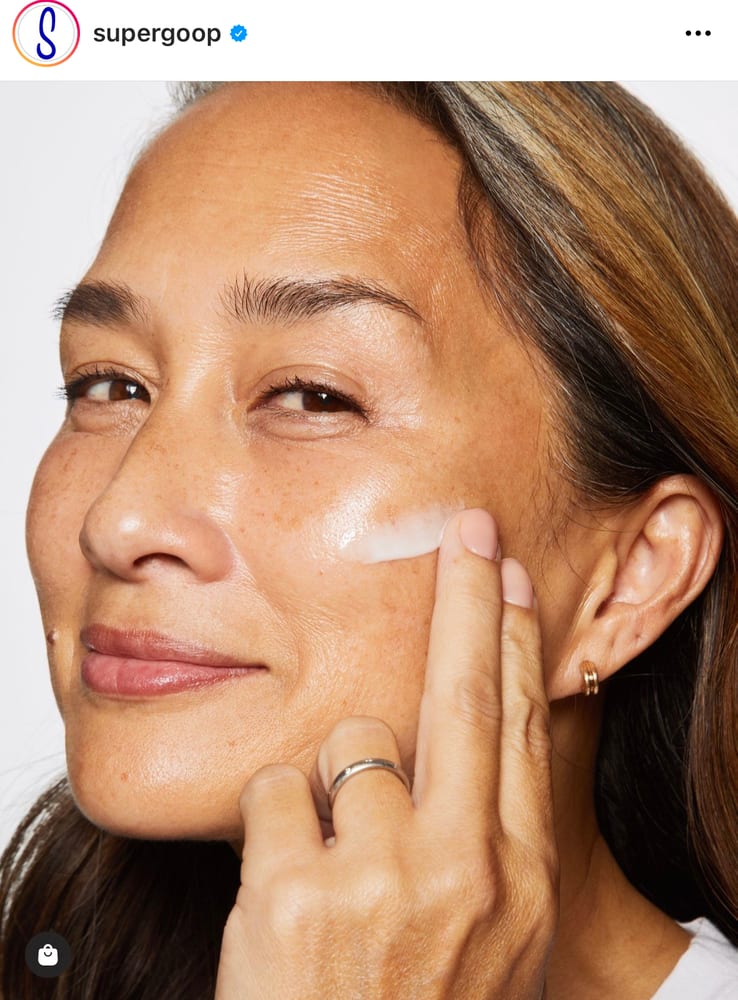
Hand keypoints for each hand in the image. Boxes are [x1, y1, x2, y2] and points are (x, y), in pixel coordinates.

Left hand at [215, 509, 557, 998]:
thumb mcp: (484, 938)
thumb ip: (478, 840)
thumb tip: (456, 740)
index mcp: (515, 880)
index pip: (521, 731)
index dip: (514, 645)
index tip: (508, 581)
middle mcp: (464, 870)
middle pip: (467, 697)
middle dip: (469, 599)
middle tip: (469, 532)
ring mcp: (384, 879)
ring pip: (349, 749)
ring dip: (331, 787)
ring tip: (328, 869)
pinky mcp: (300, 892)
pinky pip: (276, 793)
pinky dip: (272, 827)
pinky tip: (283, 892)